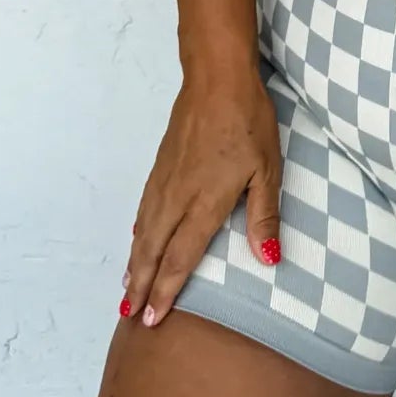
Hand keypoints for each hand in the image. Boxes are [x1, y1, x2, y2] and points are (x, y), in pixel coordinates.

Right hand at [121, 61, 283, 327]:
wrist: (216, 78)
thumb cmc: (248, 121)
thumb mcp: (267, 168)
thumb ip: (263, 215)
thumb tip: (268, 259)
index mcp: (204, 203)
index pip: (181, 257)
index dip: (165, 290)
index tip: (151, 318)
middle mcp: (178, 197)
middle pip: (153, 250)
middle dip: (140, 285)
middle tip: (128, 316)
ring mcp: (165, 180)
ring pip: (144, 230)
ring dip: (134, 262)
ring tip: (127, 288)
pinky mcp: (161, 165)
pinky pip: (144, 208)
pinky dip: (137, 231)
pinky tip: (135, 239)